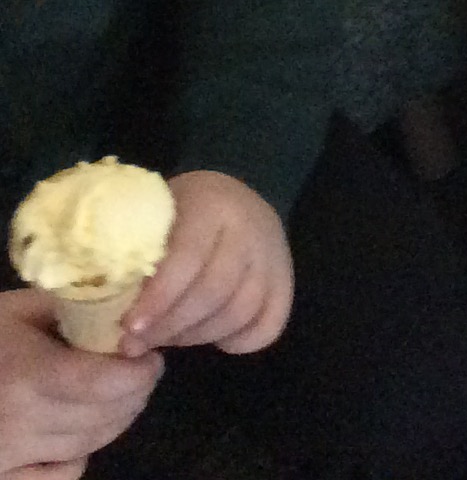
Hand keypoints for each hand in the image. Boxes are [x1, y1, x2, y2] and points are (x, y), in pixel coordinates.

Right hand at [0, 286, 159, 476]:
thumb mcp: (21, 310)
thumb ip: (74, 307)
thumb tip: (130, 306)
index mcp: (26, 373)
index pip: (102, 383)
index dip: (138, 373)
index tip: (150, 357)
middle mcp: (18, 420)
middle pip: (102, 416)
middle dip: (136, 392)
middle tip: (141, 373)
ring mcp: (8, 455)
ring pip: (89, 445)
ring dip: (116, 420)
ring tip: (117, 395)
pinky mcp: (3, 477)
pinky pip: (63, 476)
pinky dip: (80, 455)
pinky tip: (77, 429)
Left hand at [120, 173, 291, 356]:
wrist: (228, 200)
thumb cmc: (173, 216)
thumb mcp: (151, 220)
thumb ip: (131, 255)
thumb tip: (102, 313)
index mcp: (213, 202)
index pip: (188, 258)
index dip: (158, 298)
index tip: (128, 329)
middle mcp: (252, 225)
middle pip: (214, 290)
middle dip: (171, 326)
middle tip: (138, 345)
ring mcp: (274, 254)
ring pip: (240, 311)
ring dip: (197, 336)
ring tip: (169, 336)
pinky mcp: (286, 281)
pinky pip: (268, 325)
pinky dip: (238, 341)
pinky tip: (211, 336)